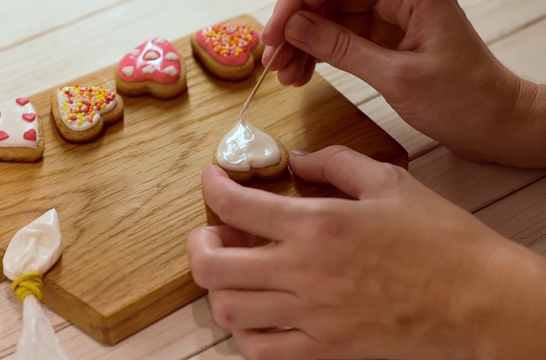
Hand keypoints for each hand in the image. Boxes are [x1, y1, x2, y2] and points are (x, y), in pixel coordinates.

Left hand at [187, 146, 545, 358]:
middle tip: (212, 231)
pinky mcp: (325, 349)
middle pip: (212, 265)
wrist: (480, 300)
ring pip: (228, 310)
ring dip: (219, 286)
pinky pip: (261, 350)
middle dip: (198, 243)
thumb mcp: (389, 181)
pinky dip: (247, 331)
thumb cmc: (440, 239)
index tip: (213, 180)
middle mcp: (303, 272)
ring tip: (234, 270)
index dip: (212, 186)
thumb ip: (334, 163)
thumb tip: (297, 160)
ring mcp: (311, 316)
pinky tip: (259, 311)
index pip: (235, 204)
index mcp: (318, 224)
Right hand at [261, 0, 545, 167]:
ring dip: (303, 46)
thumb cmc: (463, 98)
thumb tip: (295, 29)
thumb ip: (342, 48)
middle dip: (295, 29)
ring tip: (284, 76)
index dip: (297, 5)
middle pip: (329, 0)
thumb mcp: (396, 75)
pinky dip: (319, 56)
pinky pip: (341, 40)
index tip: (273, 35)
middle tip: (271, 61)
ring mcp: (390, 17)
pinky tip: (301, 75)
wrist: (492, 123)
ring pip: (330, 20)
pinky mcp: (385, 39)